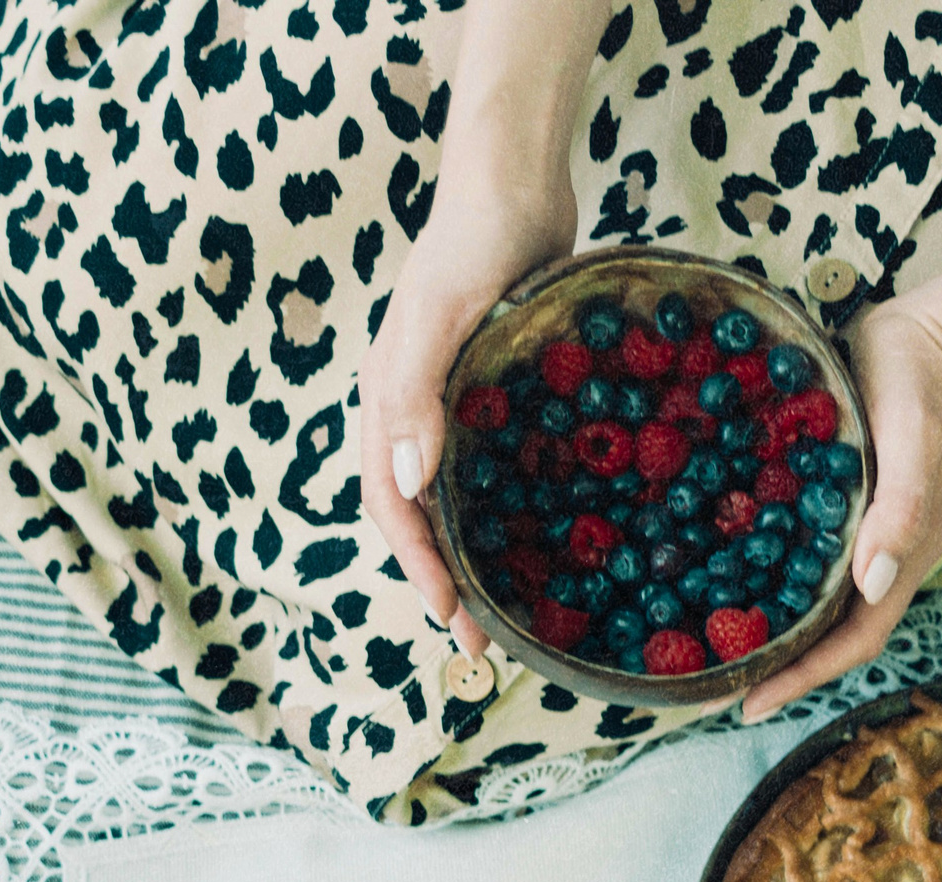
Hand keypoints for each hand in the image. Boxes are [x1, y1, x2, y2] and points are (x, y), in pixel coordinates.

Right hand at [359, 181, 576, 658]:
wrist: (514, 180)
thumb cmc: (472, 242)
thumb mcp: (439, 318)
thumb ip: (417, 396)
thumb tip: (408, 487)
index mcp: (387, 404)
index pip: (390, 506)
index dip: (418, 566)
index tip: (453, 617)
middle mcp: (414, 411)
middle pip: (418, 515)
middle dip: (445, 579)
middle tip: (486, 640)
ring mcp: (455, 402)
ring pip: (457, 496)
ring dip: (477, 551)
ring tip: (513, 602)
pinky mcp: (496, 389)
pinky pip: (497, 462)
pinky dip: (515, 504)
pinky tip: (554, 532)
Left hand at [741, 295, 941, 720]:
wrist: (932, 328)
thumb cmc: (920, 380)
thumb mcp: (911, 437)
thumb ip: (901, 509)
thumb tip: (872, 584)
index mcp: (902, 554)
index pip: (854, 640)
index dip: (803, 677)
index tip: (747, 703)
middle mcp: (882, 555)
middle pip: (831, 634)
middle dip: (777, 668)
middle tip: (711, 689)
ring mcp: (864, 532)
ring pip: (816, 602)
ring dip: (771, 630)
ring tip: (710, 648)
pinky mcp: (844, 504)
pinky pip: (804, 559)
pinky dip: (768, 580)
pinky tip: (723, 577)